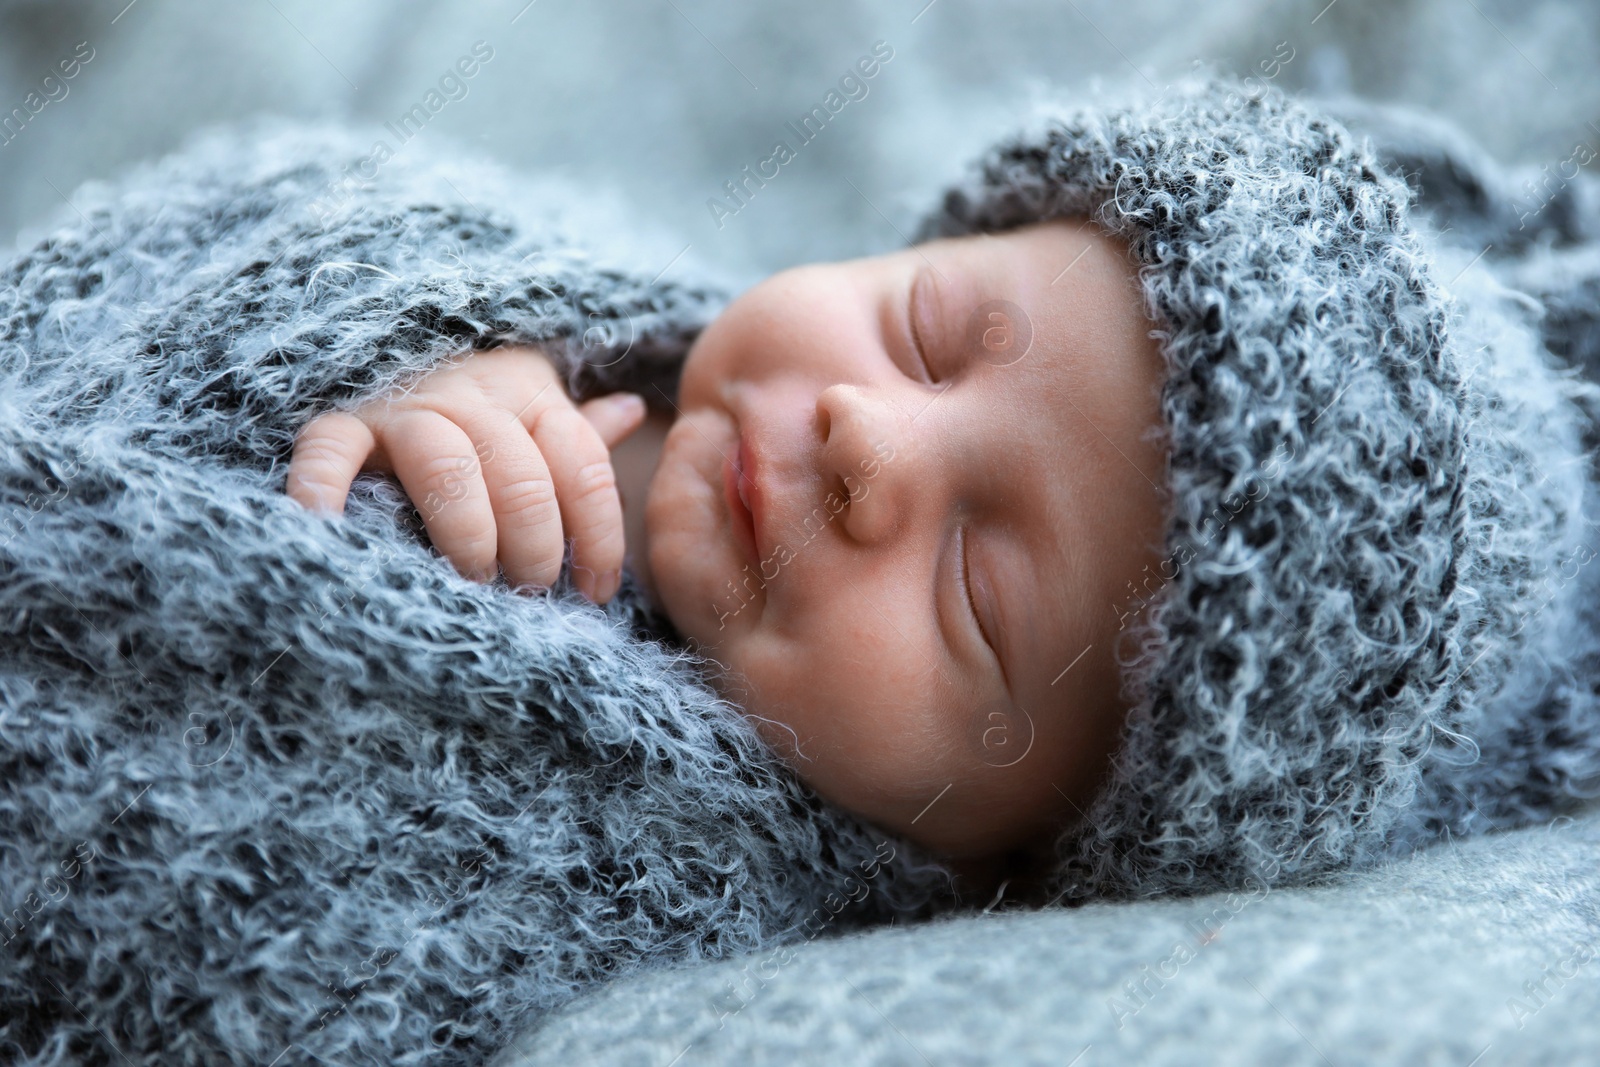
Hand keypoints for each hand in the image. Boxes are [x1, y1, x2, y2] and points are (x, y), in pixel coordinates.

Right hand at [284, 346, 646, 603]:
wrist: (362, 344)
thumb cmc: (463, 409)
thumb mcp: (524, 408)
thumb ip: (573, 427)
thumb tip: (633, 410)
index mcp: (527, 391)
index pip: (583, 463)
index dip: (600, 536)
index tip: (596, 590)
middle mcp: (470, 393)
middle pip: (523, 477)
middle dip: (536, 549)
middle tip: (531, 593)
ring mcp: (402, 406)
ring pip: (449, 468)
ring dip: (469, 536)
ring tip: (473, 582)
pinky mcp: (339, 420)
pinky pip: (330, 452)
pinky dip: (326, 488)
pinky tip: (331, 529)